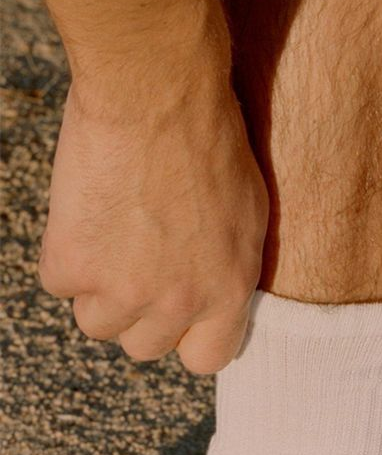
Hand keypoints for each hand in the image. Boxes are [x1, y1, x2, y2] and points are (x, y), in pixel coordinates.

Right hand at [38, 22, 268, 374]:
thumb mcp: (248, 210)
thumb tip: (212, 291)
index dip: (188, 334)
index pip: (207, 358)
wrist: (159, 96)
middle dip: (140, 309)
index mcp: (228, 289)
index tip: (178, 311)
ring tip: (116, 229)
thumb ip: (229, 265)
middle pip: (143, 345)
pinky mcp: (71, 265)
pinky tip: (90, 209)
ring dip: (100, 285)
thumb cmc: (212, 139)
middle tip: (140, 259)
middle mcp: (177, 302)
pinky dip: (68, 251)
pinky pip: (59, 282)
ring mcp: (121, 290)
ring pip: (95, 322)